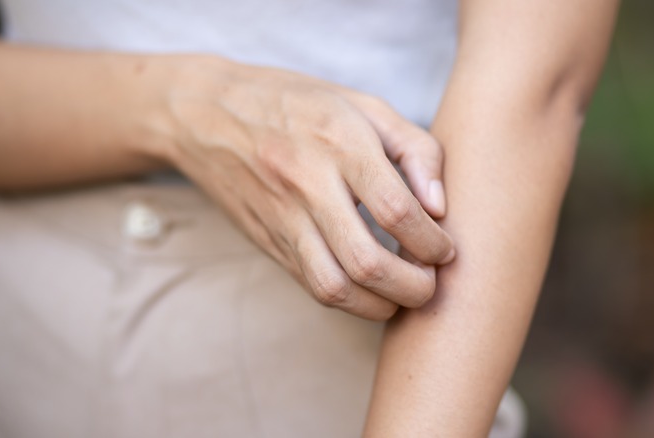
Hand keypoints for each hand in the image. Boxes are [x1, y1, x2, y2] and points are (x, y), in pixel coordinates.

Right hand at [159, 56, 454, 319]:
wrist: (208, 115)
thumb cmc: (297, 104)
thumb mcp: (364, 105)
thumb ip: (415, 149)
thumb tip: (439, 208)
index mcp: (339, 142)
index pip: (395, 210)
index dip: (432, 242)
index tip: (445, 250)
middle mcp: (307, 184)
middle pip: (366, 261)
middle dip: (412, 287)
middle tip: (430, 283)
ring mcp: (282, 217)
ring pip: (333, 287)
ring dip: (378, 306)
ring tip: (401, 295)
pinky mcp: (269, 240)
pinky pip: (310, 284)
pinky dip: (348, 299)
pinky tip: (368, 288)